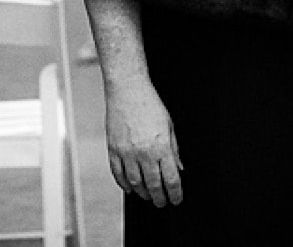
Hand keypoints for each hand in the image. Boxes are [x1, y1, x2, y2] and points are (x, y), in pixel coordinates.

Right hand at [104, 78, 182, 206]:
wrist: (128, 90)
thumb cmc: (150, 104)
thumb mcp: (170, 126)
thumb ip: (174, 149)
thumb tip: (179, 168)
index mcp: (161, 146)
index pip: (171, 179)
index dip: (175, 193)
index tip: (176, 199)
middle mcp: (144, 152)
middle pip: (153, 185)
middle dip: (160, 198)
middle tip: (162, 203)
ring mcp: (126, 152)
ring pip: (135, 183)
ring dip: (143, 193)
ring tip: (148, 196)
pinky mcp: (113, 149)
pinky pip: (117, 174)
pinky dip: (123, 184)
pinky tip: (130, 188)